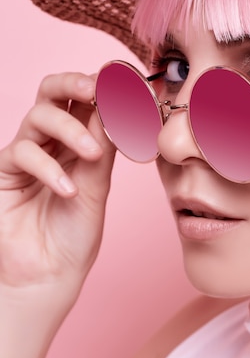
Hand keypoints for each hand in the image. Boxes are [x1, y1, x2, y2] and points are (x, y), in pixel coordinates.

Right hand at [0, 72, 115, 299]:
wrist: (49, 275)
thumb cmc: (75, 233)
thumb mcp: (99, 184)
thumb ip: (104, 145)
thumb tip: (119, 101)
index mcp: (80, 141)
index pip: (88, 101)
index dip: (105, 88)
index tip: (129, 84)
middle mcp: (52, 142)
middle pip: (53, 90)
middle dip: (76, 82)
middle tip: (98, 89)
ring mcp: (27, 154)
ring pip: (40, 115)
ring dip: (70, 129)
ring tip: (92, 156)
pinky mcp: (4, 172)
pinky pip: (23, 152)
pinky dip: (50, 168)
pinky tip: (68, 191)